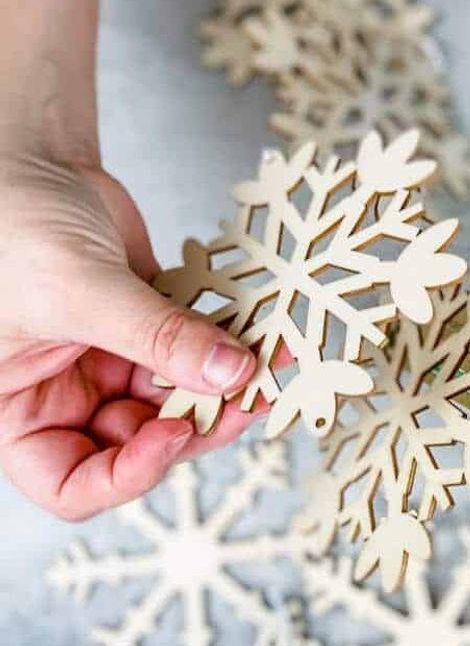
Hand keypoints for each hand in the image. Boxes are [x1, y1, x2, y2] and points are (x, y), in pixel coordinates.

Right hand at [0, 149, 262, 519]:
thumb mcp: (76, 288)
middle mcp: (66, 399)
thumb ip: (155, 336)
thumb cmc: (9, 221)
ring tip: (269, 361)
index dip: (127, 477)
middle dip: (196, 424)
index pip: (72, 486)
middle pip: (140, 445)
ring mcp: (109, 367)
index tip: (173, 434)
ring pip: (178, 402)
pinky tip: (262, 331)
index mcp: (20, 411)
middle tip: (247, 395)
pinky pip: (193, 355)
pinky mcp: (148, 334)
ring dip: (224, 386)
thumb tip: (231, 375)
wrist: (31, 159)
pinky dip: (227, 346)